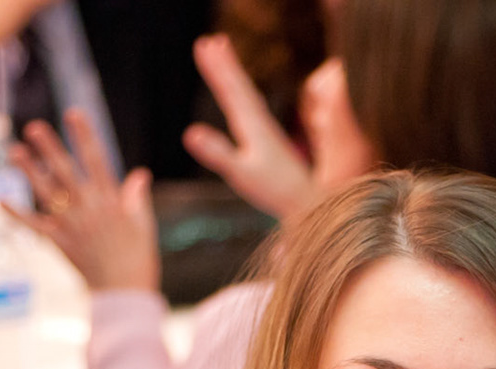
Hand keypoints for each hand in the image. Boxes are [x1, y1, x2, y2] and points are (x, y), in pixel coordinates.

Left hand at [10, 110, 159, 292]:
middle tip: (34, 128)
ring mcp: (72, 225)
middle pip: (66, 172)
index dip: (84, 136)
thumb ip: (137, 198)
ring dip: (30, 172)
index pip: (96, 160)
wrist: (124, 294)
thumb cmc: (138, 259)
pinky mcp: (60, 243)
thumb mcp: (143, 225)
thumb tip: (139, 174)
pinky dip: (17, 215)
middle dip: (50, 148)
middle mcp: (89, 209)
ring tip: (15, 152)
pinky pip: (35, 226)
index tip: (74, 115)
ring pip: (47, 193)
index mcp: (111, 201)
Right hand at [180, 33, 316, 218]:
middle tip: (207, 41)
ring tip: (221, 52)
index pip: (230, 90)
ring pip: (245, 92)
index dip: (216, 68)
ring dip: (232, 72)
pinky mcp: (268, 137)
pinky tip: (239, 93)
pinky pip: (250, 106)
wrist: (306, 200)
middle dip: (222, 63)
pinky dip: (241, 92)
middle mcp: (259, 121)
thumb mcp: (240, 173)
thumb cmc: (273, 190)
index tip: (203, 45)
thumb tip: (190, 133)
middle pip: (237, 85)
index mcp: (251, 125)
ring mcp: (265, 128)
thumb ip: (217, 152)